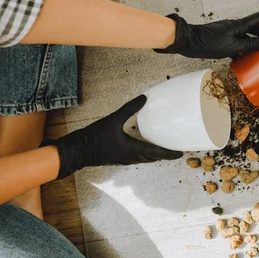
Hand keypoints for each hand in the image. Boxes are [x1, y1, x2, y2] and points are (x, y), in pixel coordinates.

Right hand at [49, 95, 182, 178]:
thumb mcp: (114, 119)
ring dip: (155, 155)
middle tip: (174, 151)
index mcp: (134, 149)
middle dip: (165, 155)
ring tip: (163, 149)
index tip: (180, 154)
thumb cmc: (95, 136)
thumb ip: (130, 109)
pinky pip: (137, 158)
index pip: (157, 153)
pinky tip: (144, 147)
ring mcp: (125, 160)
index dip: (170, 154)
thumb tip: (144, 98)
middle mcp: (132, 157)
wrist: (78, 150)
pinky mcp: (119, 158)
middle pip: (153, 158)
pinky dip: (145, 154)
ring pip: (145, 159)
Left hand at [155, 12, 258, 58]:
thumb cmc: (209, 43)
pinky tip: (246, 58)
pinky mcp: (223, 39)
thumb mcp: (233, 47)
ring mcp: (229, 32)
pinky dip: (245, 49)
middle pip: (256, 26)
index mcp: (239, 25)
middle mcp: (236, 26)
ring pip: (247, 35)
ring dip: (257, 41)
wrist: (189, 42)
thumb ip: (251, 44)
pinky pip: (239, 42)